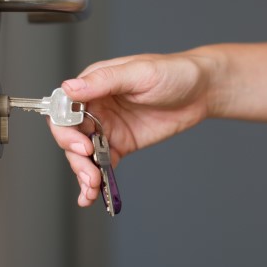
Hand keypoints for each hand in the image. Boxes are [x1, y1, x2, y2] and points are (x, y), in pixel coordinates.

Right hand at [49, 51, 217, 206]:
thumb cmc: (172, 72)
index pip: (64, 107)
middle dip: (75, 157)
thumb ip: (104, 81)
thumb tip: (70, 88)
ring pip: (83, 154)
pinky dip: (97, 180)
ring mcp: (107, 127)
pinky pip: (103, 164)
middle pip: (70, 135)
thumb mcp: (139, 72)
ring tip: (91, 189)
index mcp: (94, 85)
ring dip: (83, 172)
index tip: (80, 145)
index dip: (65, 129)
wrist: (201, 91)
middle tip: (89, 172)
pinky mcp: (122, 144)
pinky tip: (93, 194)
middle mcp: (96, 107)